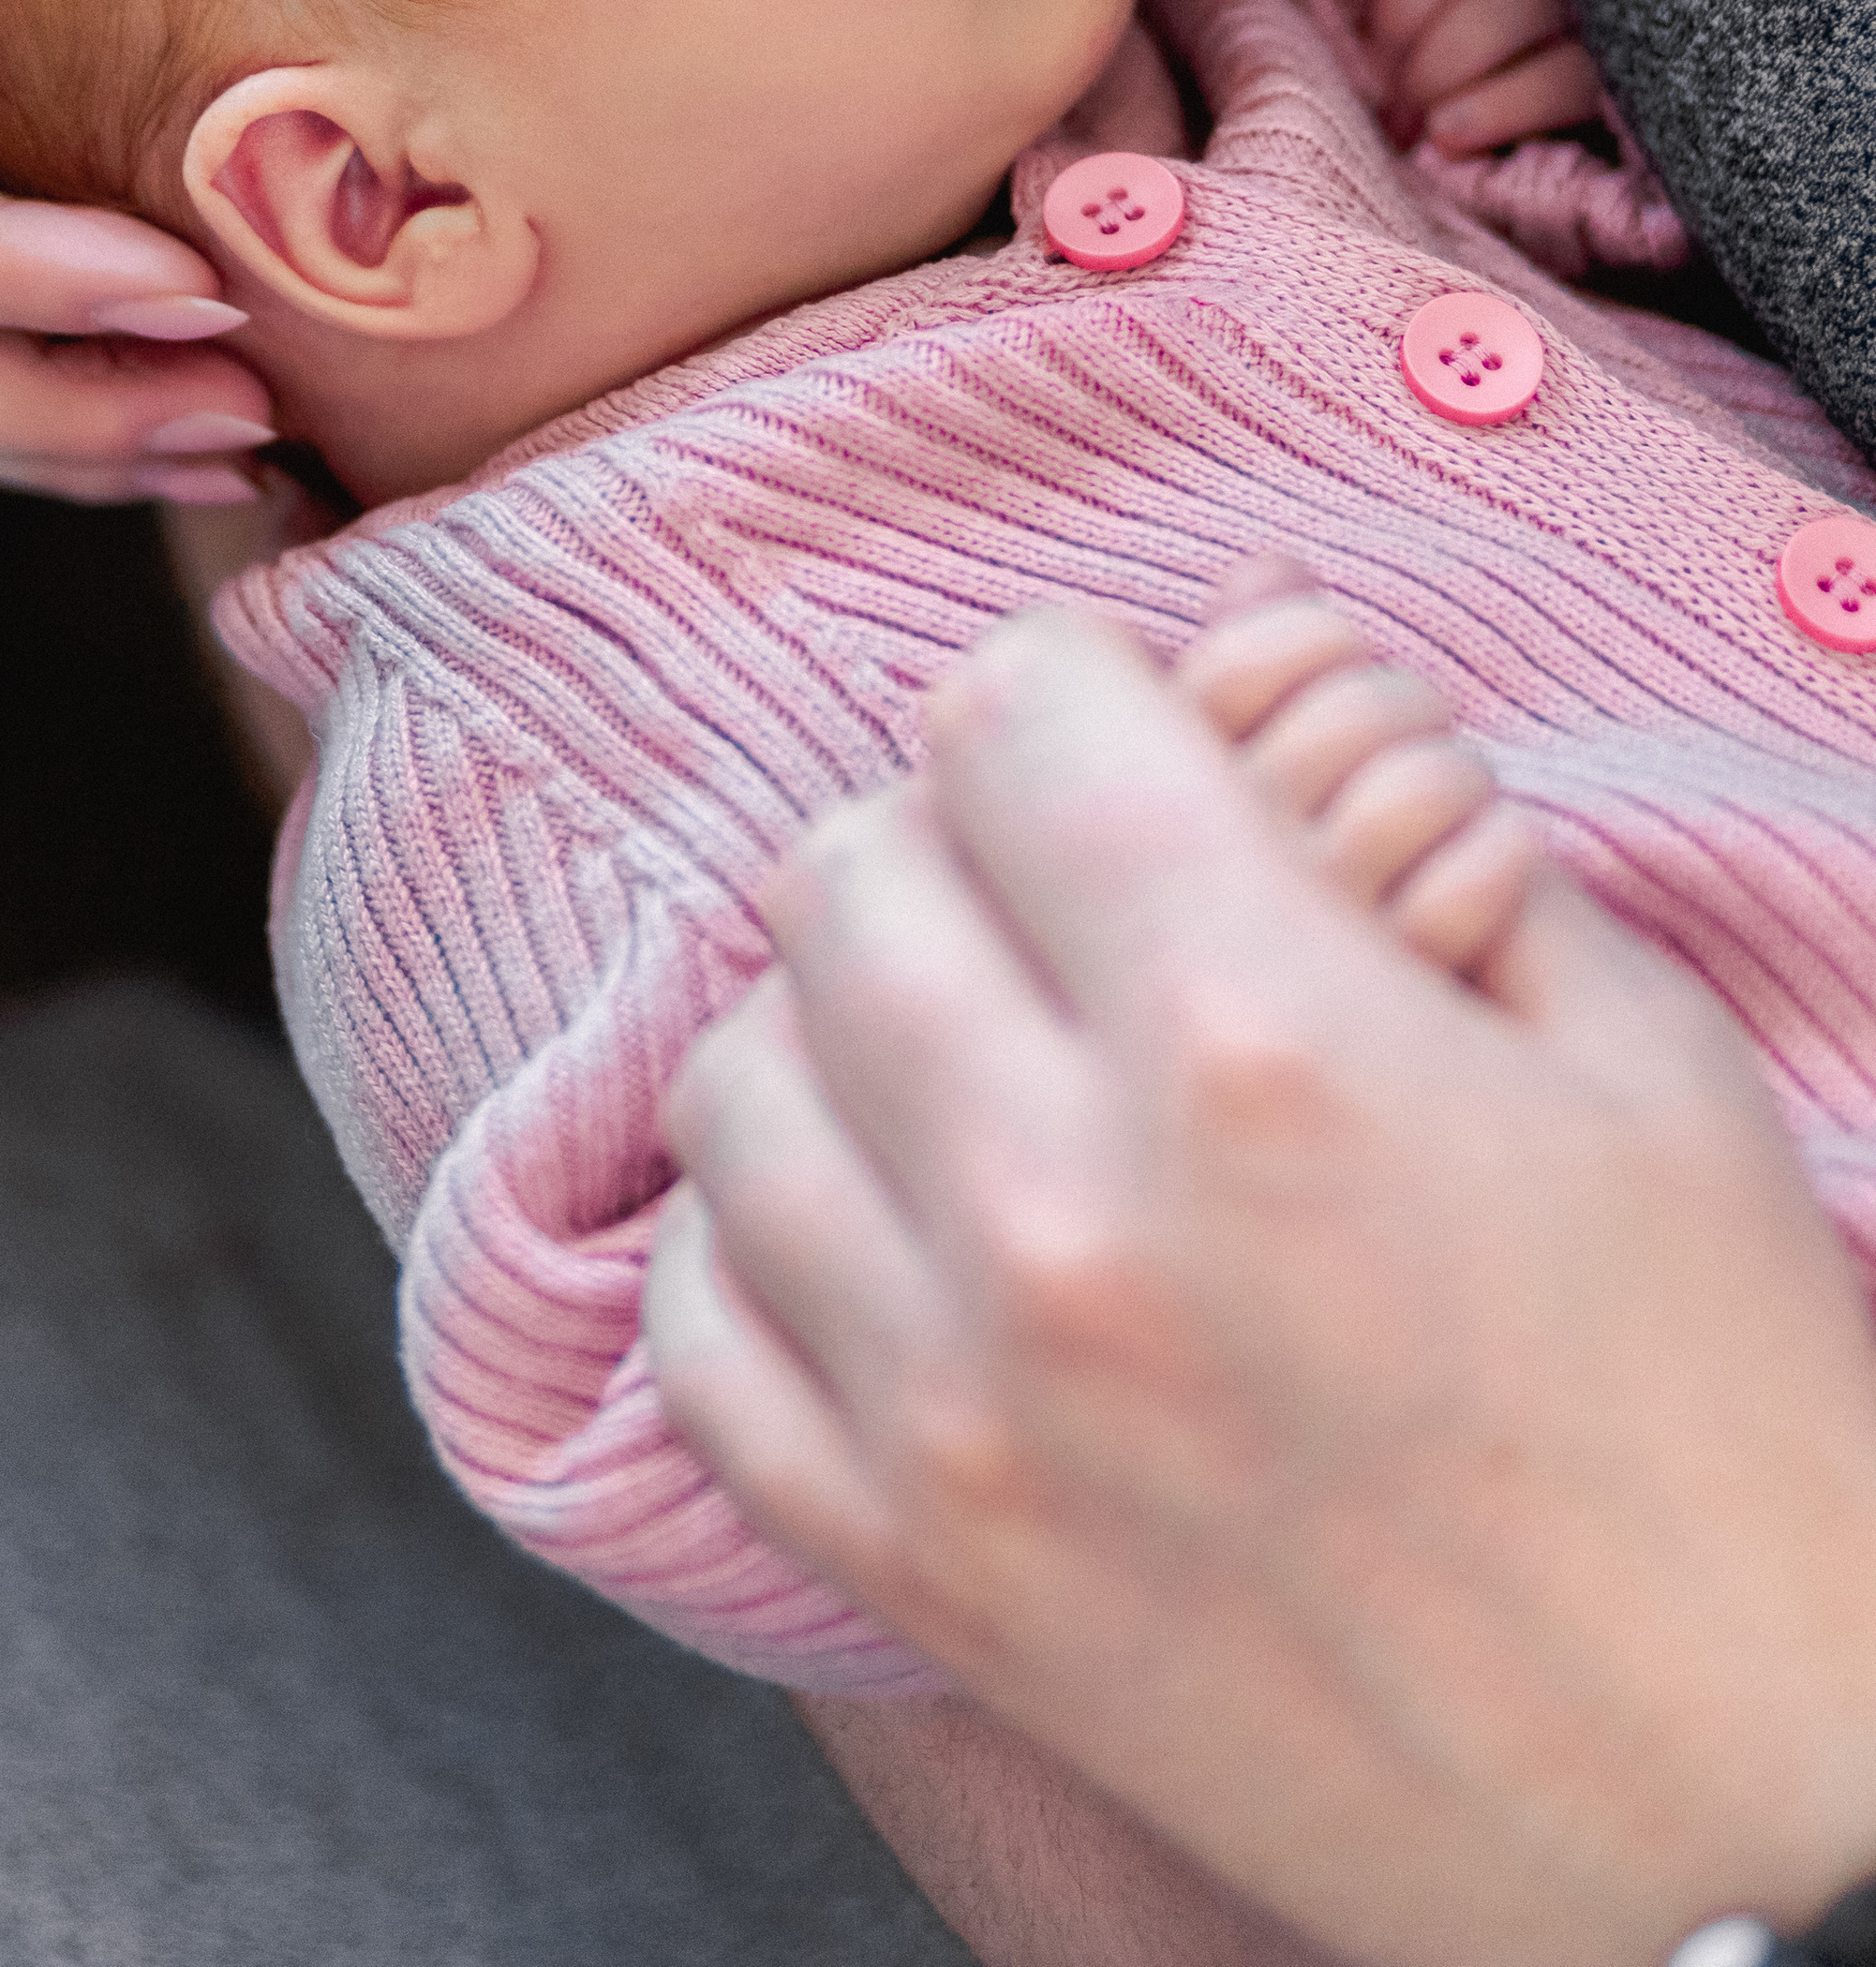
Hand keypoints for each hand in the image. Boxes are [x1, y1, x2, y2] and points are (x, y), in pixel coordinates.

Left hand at [649, 604, 1875, 1966]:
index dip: (1080, 686)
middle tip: (1064, 898)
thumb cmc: (1729, 1422)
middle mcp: (1064, 1207)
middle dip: (956, 836)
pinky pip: (699, 1331)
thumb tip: (1246, 641)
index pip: (1009, 708)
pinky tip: (883, 1224)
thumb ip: (1415, 815)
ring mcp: (960, 1409)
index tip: (1130, 737)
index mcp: (1259, 1042)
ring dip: (843, 1027)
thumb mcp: (1634, 1058)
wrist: (1755, 1813)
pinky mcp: (917, 1574)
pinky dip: (761, 1241)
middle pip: (844, 870)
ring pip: (735, 1081)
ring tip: (977, 1059)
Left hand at [1326, 0, 1604, 154]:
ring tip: (1416, 104)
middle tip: (1380, 60)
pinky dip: (1501, 105)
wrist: (1451, 131)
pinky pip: (1573, 74)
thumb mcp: (1349, 7)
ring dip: (1450, 55)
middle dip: (1405, 1)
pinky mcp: (1609, 62)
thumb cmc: (1392, 59)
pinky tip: (1448, 132)